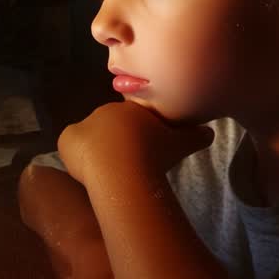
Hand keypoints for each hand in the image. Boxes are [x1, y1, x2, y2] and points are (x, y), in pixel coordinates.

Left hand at [58, 101, 214, 189]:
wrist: (123, 165)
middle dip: (117, 142)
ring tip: (109, 170)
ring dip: (97, 149)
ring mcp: (84, 123)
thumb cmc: (154, 152)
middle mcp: (106, 110)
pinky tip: (92, 171)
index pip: (131, 118)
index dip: (137, 135)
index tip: (143, 151)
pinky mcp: (68, 137)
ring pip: (90, 137)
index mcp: (131, 108)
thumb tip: (211, 133)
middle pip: (110, 126)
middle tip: (126, 164)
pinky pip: (74, 146)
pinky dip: (80, 156)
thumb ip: (195, 136)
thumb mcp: (181, 142)